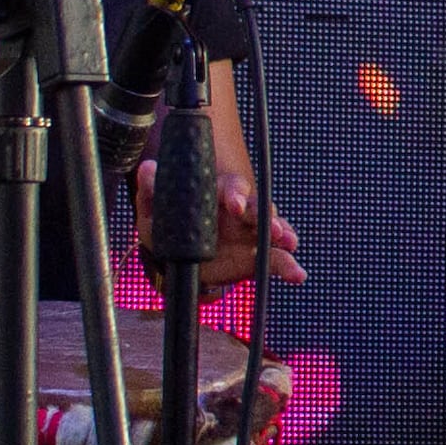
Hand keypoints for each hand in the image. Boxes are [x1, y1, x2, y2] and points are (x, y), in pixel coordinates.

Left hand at [138, 156, 305, 291]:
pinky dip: (288, 266)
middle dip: (266, 216)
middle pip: (259, 208)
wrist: (180, 253)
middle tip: (273, 228)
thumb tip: (148, 170)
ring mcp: (250, 233)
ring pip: (272, 231)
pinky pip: (276, 260)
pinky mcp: (255, 256)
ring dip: (283, 236)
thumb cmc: (171, 224)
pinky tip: (297, 274)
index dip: (235, 194)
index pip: (232, 189)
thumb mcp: (156, 208)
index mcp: (218, 195)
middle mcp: (240, 212)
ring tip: (289, 244)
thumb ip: (153, 190)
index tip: (236, 204)